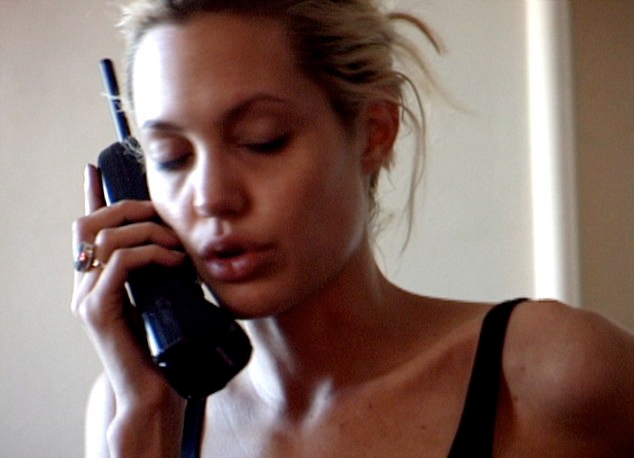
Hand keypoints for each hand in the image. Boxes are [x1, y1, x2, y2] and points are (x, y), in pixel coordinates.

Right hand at [71, 164, 185, 456]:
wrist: (154, 391)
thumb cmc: (163, 345)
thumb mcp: (164, 297)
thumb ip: (162, 272)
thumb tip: (184, 245)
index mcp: (99, 278)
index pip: (90, 228)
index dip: (92, 195)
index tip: (96, 168)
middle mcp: (86, 284)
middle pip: (91, 224)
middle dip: (129, 208)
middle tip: (161, 212)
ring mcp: (87, 297)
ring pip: (106, 238)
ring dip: (147, 231)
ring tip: (177, 244)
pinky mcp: (98, 311)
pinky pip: (119, 265)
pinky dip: (149, 254)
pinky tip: (173, 260)